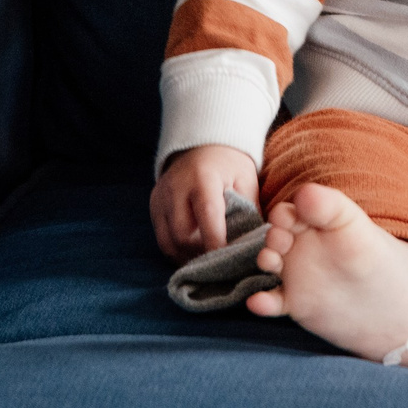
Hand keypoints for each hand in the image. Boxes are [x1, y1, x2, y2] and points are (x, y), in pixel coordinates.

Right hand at [150, 143, 261, 260]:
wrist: (202, 145)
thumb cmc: (229, 165)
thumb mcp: (246, 180)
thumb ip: (248, 211)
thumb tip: (253, 244)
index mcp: (203, 178)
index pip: (207, 216)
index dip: (217, 243)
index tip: (230, 261)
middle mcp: (176, 188)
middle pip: (182, 235)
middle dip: (202, 253)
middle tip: (220, 262)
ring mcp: (160, 197)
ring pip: (168, 242)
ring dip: (188, 256)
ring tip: (208, 260)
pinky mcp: (154, 206)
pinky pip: (162, 238)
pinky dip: (178, 251)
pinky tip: (194, 252)